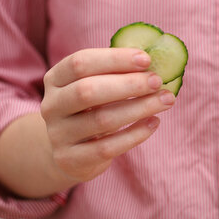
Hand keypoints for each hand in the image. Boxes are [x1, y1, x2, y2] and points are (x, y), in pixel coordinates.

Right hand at [40, 48, 174, 183]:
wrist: (69, 152)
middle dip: (128, 84)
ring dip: (139, 108)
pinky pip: (108, 147)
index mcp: (56, 78)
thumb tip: (155, 62)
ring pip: (102, 120)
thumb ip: (118, 72)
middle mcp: (52, 105)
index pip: (80, 62)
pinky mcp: (72, 159)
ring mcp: (59, 135)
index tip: (146, 59)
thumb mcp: (96, 85)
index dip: (115, 59)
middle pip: (87, 91)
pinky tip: (155, 122)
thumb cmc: (92, 108)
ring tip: (166, 100)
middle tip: (157, 81)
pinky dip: (135, 134)